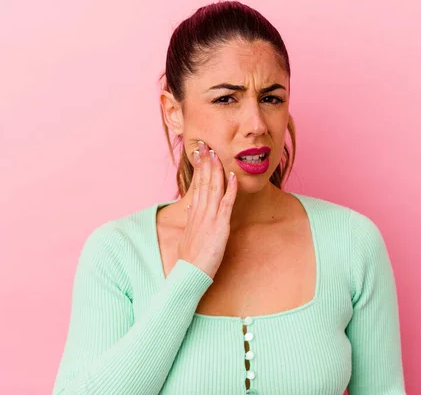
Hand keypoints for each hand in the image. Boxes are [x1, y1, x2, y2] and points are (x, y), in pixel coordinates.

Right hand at [177, 141, 237, 278]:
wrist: (189, 273)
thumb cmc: (190, 259)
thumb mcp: (189, 236)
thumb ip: (193, 221)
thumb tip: (192, 208)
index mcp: (194, 214)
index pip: (197, 186)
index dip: (199, 169)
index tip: (200, 155)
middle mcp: (200, 212)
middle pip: (203, 182)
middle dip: (204, 163)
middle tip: (205, 146)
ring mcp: (209, 217)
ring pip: (213, 188)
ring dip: (215, 170)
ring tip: (216, 154)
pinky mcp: (219, 225)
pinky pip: (225, 203)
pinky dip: (229, 188)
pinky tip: (232, 176)